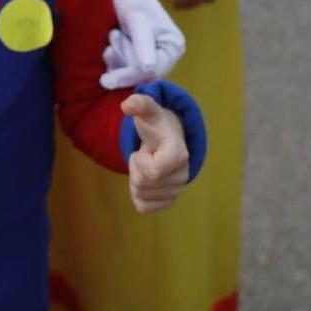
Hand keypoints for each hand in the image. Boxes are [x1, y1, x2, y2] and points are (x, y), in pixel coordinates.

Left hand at [102, 0, 185, 89]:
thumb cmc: (132, 1)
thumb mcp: (137, 20)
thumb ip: (142, 43)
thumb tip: (148, 69)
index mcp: (174, 46)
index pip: (152, 72)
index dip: (128, 76)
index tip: (105, 80)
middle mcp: (166, 57)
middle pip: (140, 75)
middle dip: (121, 56)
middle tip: (115, 33)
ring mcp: (153, 61)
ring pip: (128, 74)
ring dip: (115, 55)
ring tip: (115, 33)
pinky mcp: (139, 62)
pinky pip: (121, 72)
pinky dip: (112, 60)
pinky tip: (112, 44)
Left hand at [122, 93, 188, 212]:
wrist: (167, 138)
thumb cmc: (156, 124)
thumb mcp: (149, 110)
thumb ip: (140, 103)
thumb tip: (127, 105)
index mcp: (180, 155)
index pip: (152, 172)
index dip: (139, 161)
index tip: (143, 149)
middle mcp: (183, 176)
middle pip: (142, 184)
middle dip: (135, 167)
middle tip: (145, 155)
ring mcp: (177, 191)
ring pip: (141, 195)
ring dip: (136, 178)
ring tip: (147, 164)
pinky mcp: (168, 202)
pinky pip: (143, 206)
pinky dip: (137, 194)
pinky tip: (146, 179)